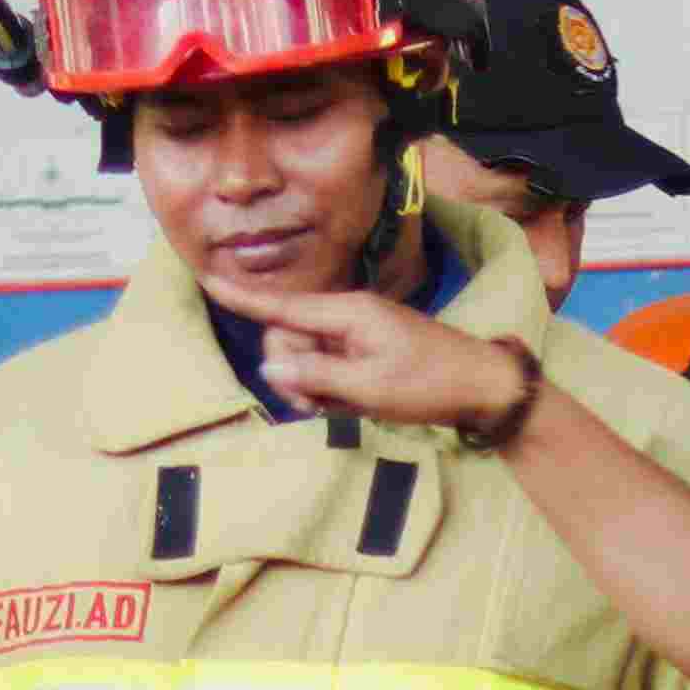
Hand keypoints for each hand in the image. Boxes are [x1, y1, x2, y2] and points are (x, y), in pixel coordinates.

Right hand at [253, 289, 533, 435]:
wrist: (481, 386)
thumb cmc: (430, 383)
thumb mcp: (369, 387)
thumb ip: (316, 374)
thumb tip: (269, 363)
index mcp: (347, 313)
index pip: (282, 306)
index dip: (243, 298)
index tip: (207, 281)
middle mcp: (346, 318)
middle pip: (287, 337)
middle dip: (289, 370)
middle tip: (316, 404)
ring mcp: (354, 337)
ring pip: (304, 357)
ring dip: (308, 387)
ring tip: (338, 408)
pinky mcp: (362, 355)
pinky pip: (326, 370)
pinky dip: (328, 391)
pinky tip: (350, 406)